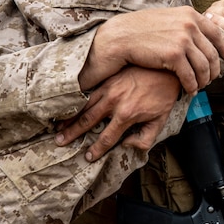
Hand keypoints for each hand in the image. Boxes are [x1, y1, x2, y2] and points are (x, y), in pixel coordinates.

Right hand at [56, 67, 181, 160]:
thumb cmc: (164, 94)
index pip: (107, 137)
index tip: (87, 157)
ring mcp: (109, 88)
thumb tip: (127, 145)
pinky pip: (89, 92)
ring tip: (57, 126)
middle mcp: (114, 102)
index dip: (96, 149)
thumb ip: (145, 137)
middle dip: (72, 133)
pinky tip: (68, 106)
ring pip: (84, 105)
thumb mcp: (161, 119)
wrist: (166, 67)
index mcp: (127, 115)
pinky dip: (77, 101)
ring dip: (70, 117)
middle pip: (88, 121)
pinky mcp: (108, 78)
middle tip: (59, 142)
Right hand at [80, 6, 223, 93]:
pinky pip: (191, 76)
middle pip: (213, 54)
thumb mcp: (167, 19)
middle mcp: (190, 24)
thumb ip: (184, 24)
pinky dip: (192, 86)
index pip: (218, 34)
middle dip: (214, 70)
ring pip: (205, 67)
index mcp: (190, 14)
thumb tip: (200, 34)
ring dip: (203, 81)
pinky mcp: (174, 55)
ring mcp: (183, 39)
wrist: (118, 37)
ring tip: (198, 86)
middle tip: (210, 80)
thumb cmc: (139, 30)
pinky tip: (189, 90)